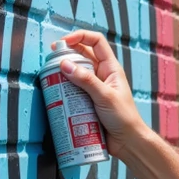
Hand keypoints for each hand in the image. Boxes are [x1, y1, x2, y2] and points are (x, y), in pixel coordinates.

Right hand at [60, 30, 141, 155]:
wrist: (127, 142)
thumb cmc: (124, 118)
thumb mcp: (104, 96)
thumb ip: (86, 80)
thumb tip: (64, 64)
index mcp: (110, 68)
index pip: (96, 42)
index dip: (80, 36)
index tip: (64, 42)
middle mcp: (102, 75)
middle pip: (82, 56)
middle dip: (66, 55)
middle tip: (51, 60)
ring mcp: (94, 88)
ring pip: (75, 74)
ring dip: (63, 74)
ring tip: (51, 77)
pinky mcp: (87, 102)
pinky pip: (72, 91)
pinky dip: (63, 90)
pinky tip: (55, 94)